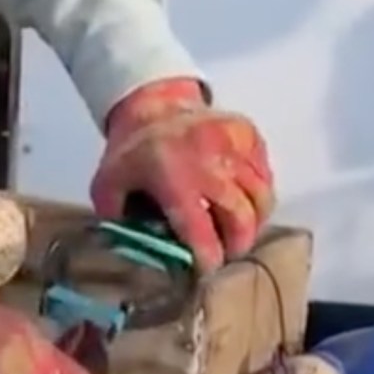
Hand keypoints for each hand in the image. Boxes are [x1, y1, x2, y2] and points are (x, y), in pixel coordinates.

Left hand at [88, 78, 274, 270]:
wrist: (154, 103)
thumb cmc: (132, 152)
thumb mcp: (108, 185)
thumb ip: (117, 221)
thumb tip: (131, 257)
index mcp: (172, 178)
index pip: (199, 229)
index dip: (208, 257)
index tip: (207, 270)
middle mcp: (209, 162)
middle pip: (240, 216)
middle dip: (238, 244)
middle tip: (229, 253)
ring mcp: (233, 145)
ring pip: (261, 196)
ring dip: (254, 221)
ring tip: (238, 229)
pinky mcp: (248, 135)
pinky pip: (265, 174)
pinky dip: (259, 193)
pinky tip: (243, 200)